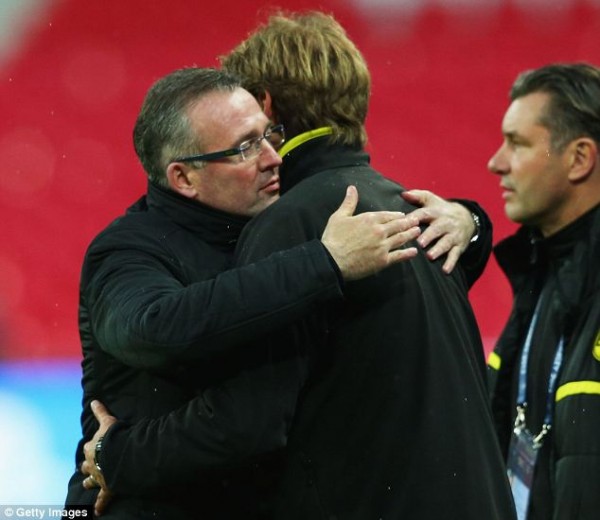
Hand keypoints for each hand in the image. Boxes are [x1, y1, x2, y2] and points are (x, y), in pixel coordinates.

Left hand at [81, 400, 116, 515]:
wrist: (119, 453)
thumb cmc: (114, 437)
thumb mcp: (107, 422)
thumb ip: (100, 412)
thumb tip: (94, 400)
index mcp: (93, 447)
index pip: (90, 447)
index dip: (92, 447)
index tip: (92, 447)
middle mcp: (92, 463)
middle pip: (86, 465)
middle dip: (87, 465)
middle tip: (87, 467)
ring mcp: (99, 476)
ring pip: (91, 480)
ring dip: (90, 482)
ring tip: (88, 483)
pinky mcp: (107, 487)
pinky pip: (103, 498)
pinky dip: (100, 505)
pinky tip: (98, 512)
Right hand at [322, 185, 419, 280]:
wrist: (331, 260)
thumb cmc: (333, 239)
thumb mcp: (339, 217)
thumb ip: (349, 202)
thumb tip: (352, 188)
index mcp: (369, 219)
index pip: (388, 215)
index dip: (397, 215)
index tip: (403, 215)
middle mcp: (379, 231)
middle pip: (398, 225)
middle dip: (408, 223)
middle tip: (416, 221)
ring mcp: (383, 246)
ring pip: (401, 238)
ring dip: (411, 234)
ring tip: (417, 231)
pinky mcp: (383, 260)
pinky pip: (399, 256)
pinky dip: (407, 253)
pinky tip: (413, 252)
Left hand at [401, 189, 475, 273]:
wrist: (467, 217)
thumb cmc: (441, 210)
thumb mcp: (431, 200)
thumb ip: (417, 196)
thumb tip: (403, 193)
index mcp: (435, 212)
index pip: (423, 214)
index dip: (414, 218)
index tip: (405, 223)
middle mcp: (445, 223)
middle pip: (437, 229)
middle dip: (429, 236)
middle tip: (419, 243)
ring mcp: (453, 235)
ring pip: (446, 243)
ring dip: (438, 250)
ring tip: (430, 256)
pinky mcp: (459, 246)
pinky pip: (455, 255)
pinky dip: (451, 263)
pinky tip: (445, 270)